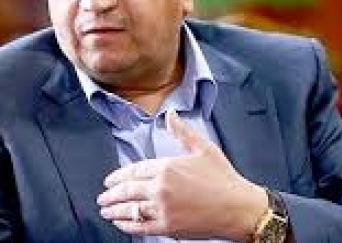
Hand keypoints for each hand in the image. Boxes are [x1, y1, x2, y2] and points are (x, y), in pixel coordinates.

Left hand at [97, 109, 266, 241]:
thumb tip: (170, 115)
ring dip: (114, 210)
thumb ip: (182, 132)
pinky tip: (121, 224)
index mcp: (167, 166)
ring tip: (106, 211)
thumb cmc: (224, 179)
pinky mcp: (168, 227)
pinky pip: (140, 226)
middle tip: (103, 197)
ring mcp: (163, 208)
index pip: (134, 171)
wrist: (239, 208)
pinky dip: (127, 225)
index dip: (118, 177)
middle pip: (127, 190)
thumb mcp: (203, 148)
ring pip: (130, 209)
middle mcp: (161, 187)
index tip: (110, 181)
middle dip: (111, 195)